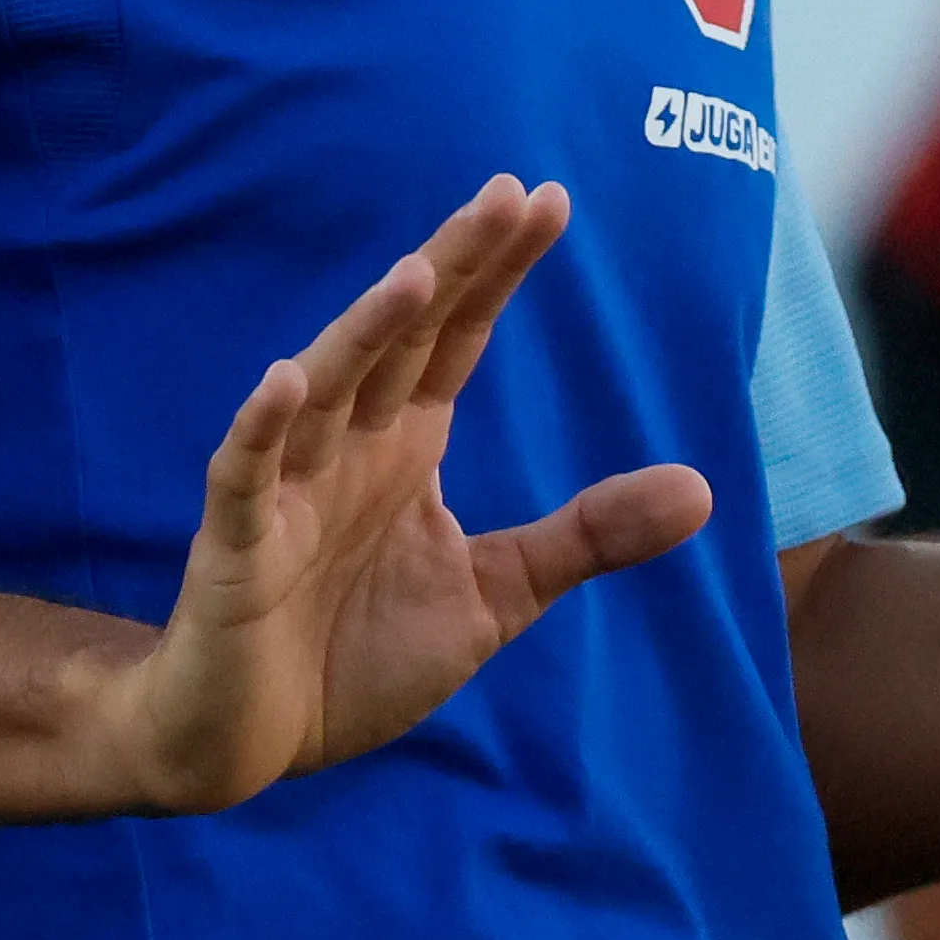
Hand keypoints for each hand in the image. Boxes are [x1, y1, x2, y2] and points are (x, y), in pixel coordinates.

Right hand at [110, 176, 711, 812]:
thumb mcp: (496, 594)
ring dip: (366, 331)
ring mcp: (287, 488)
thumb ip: (586, 536)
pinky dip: (261, 427)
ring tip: (417, 274)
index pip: (459, 336)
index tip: (547, 200)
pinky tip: (285, 380)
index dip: (498, 272)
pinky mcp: (235, 543)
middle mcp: (348, 444)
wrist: (252, 744)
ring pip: (326, 387)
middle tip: (505, 195)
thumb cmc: (359, 655)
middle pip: (402, 336)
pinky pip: (244, 474)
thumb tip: (704, 488)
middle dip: (451, 265)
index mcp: (406, 444)